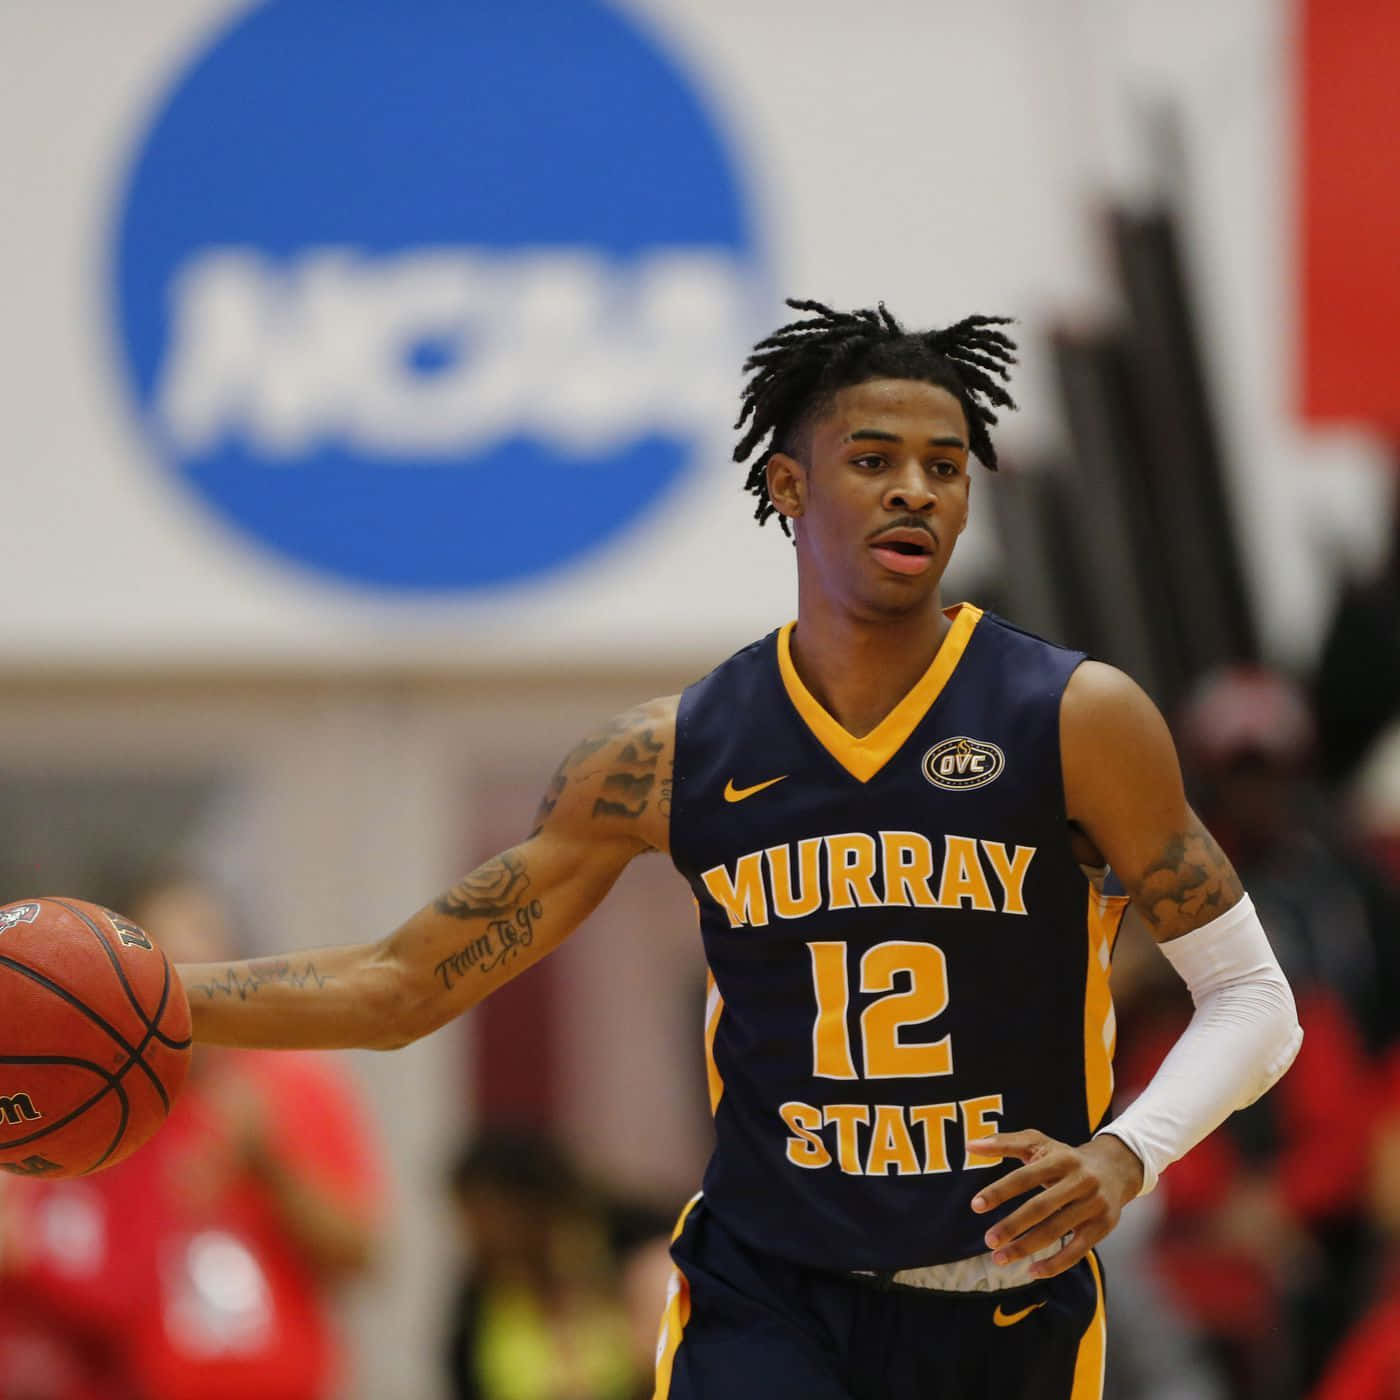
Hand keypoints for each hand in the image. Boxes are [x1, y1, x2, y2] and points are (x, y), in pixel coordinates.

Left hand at [968, 1130, 1143, 1278]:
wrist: (1115, 1169)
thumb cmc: (1065, 1156)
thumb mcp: (1038, 1143)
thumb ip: (1003, 1143)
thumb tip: (970, 1145)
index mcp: (1061, 1158)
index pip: (1025, 1176)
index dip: (1000, 1191)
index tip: (975, 1206)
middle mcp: (1080, 1181)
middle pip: (1041, 1207)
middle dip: (1012, 1225)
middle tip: (988, 1240)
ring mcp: (1093, 1205)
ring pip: (1056, 1231)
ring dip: (1026, 1247)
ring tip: (999, 1258)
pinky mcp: (1102, 1227)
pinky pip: (1077, 1251)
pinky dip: (1055, 1264)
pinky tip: (1032, 1271)